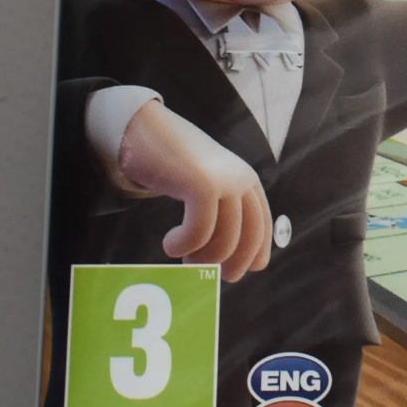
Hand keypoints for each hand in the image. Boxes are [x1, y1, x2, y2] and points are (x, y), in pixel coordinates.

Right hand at [116, 100, 275, 280]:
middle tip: (212, 276)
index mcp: (246, 179)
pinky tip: (170, 244)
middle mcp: (241, 180)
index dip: (256, 252)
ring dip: (203, 258)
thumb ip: (220, 207)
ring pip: (225, 240)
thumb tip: (228, 254)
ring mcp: (224, 181)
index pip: (262, 224)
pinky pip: (199, 232)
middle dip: (233, 263)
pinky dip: (184, 245)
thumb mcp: (206, 182)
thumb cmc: (172, 161)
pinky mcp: (202, 185)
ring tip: (184, 258)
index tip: (244, 271)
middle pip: (249, 237)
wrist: (144, 129)